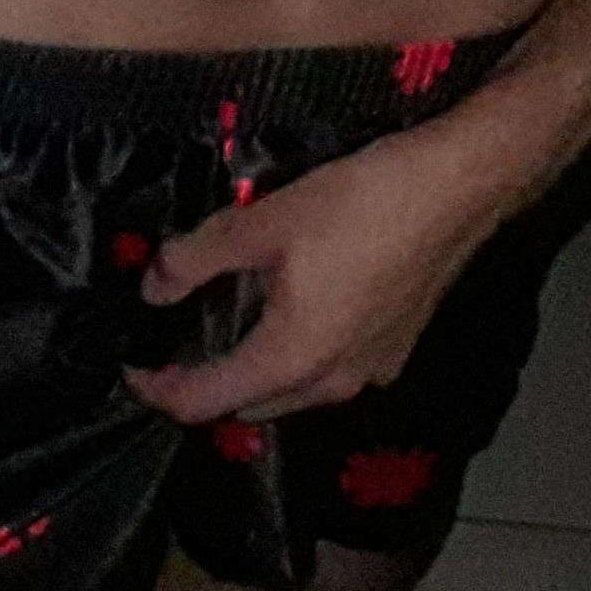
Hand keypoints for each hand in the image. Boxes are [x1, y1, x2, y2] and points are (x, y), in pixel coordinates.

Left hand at [122, 111, 534, 424]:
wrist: (459, 186)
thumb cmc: (361, 203)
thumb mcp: (266, 221)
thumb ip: (198, 258)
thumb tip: (154, 288)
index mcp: (292, 360)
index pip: (205, 402)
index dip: (158, 389)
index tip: (131, 365)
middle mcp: (333, 383)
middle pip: (250, 404)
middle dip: (207, 385)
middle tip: (174, 343)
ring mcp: (373, 370)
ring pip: (294, 391)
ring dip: (255, 371)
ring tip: (228, 324)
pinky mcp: (398, 347)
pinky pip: (330, 369)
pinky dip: (297, 355)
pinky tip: (292, 307)